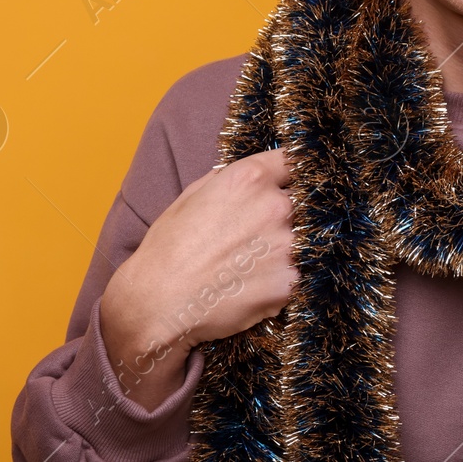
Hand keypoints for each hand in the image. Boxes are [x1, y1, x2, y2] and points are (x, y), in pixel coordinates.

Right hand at [101, 148, 297, 409]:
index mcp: (251, 178)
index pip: (293, 162)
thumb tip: (254, 177)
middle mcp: (275, 206)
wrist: (158, 302)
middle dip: (287, 216)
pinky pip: (296, 275)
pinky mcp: (289, 284)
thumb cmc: (168, 247)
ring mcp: (287, 246)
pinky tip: (253, 287)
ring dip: (286, 250)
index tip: (286, 184)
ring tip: (254, 265)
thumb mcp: (193, 194)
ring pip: (304, 241)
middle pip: (303, 202)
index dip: (289, 174)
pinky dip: (279, 281)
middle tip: (260, 235)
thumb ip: (231, 179)